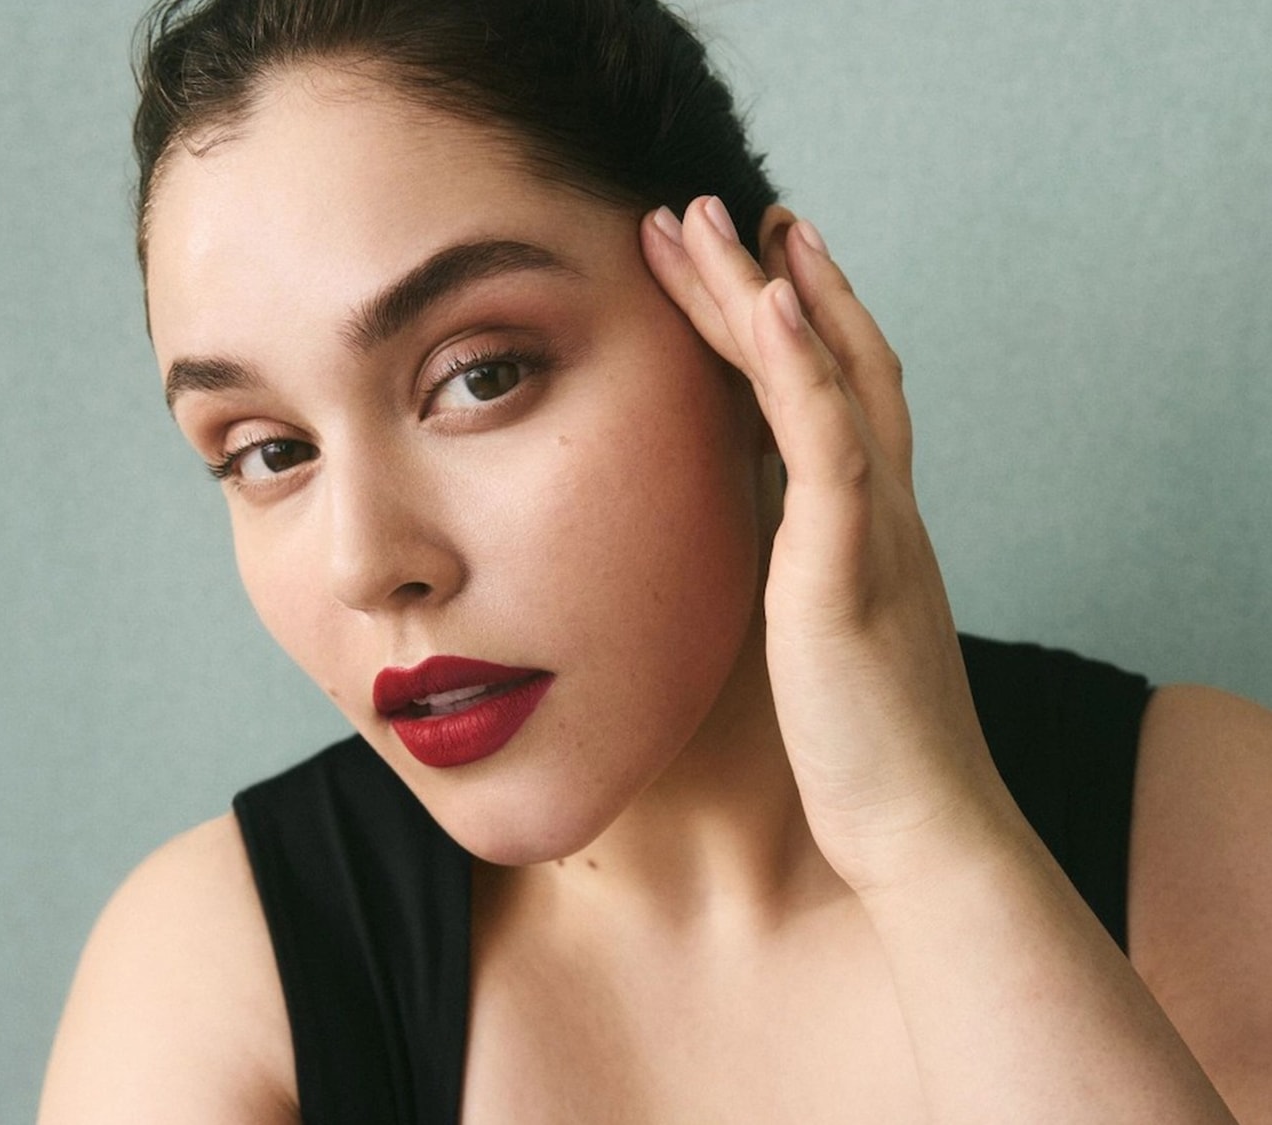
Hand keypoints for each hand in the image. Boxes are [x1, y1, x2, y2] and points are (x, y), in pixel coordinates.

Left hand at [641, 197, 1018, 893]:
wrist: (922, 831)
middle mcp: (879, 508)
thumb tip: (744, 555)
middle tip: (714, 207)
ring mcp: (871, 528)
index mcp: (867, 526)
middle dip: (766, 279)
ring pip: (823, 378)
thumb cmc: (866, 751)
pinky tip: (766, 298)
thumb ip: (793, 582)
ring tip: (709, 218)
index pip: (831, 396)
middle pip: (826, 360)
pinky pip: (828, 441)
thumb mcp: (818, 643)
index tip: (752, 263)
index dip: (796, 323)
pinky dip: (800, 363)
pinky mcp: (851, 565)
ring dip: (765, 289)